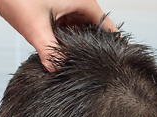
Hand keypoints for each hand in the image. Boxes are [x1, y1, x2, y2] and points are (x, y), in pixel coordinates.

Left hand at [0, 0, 117, 68]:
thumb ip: (48, 50)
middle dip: (93, 48)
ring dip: (78, 46)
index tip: (120, 58)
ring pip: (80, 30)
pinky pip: (68, 29)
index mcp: (81, 0)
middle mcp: (77, 2)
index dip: (113, 42)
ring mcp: (66, 7)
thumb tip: (57, 70)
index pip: (106, 24)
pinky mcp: (55, 13)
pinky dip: (66, 42)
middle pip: (94, 29)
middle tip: (96, 70)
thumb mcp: (35, 28)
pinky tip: (62, 56)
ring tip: (79, 65)